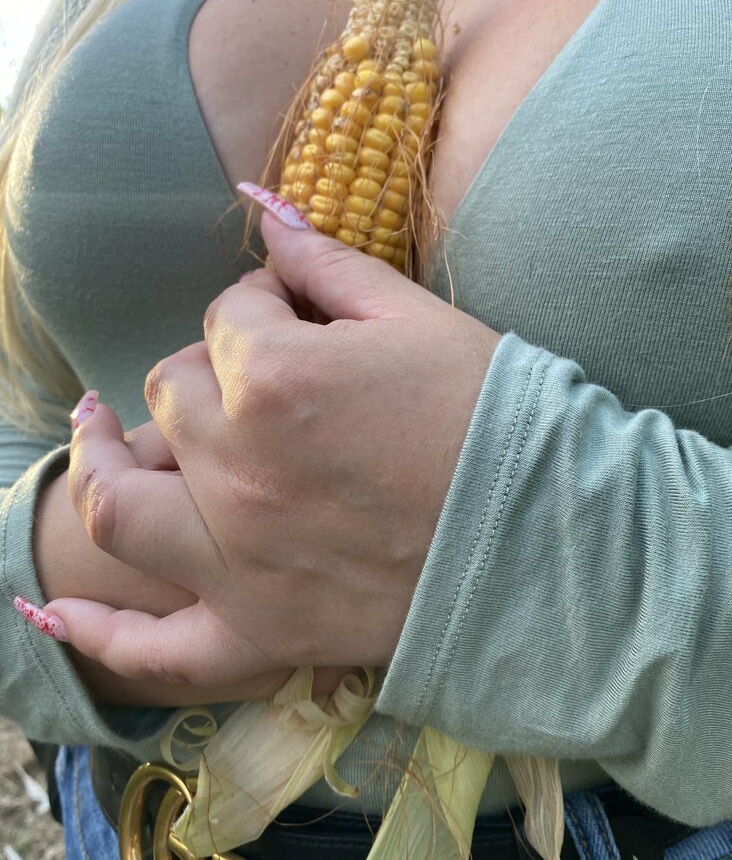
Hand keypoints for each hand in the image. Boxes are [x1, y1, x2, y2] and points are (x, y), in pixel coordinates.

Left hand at [48, 207, 501, 688]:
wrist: (552, 535)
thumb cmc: (494, 416)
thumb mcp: (418, 318)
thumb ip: (326, 261)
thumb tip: (262, 209)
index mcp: (273, 379)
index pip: (228, 317)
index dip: (264, 310)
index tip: (301, 321)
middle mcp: (235, 468)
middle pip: (171, 398)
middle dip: (206, 375)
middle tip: (252, 382)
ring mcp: (236, 559)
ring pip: (119, 501)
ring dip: (100, 462)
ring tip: (100, 437)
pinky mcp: (258, 634)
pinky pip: (154, 649)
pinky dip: (95, 631)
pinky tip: (45, 608)